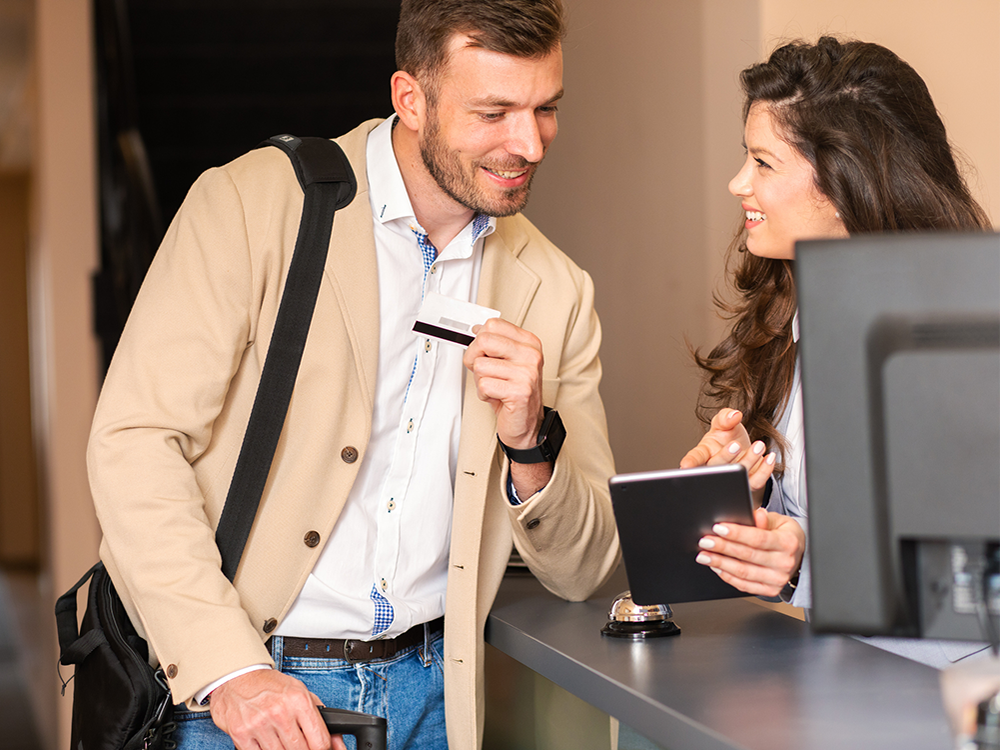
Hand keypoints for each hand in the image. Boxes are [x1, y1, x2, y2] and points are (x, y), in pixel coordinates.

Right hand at [209, 669, 346, 749]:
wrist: (238, 677)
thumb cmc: (270, 685)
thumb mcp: (300, 692)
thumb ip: (321, 717)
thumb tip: (338, 743)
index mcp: (298, 700)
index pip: (320, 741)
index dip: (323, 749)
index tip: (319, 747)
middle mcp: (280, 712)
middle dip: (302, 748)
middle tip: (297, 740)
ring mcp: (260, 724)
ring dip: (283, 749)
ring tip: (280, 737)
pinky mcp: (242, 735)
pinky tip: (267, 740)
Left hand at [464, 317, 544, 446]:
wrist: (527, 424)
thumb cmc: (515, 392)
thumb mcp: (508, 362)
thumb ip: (495, 344)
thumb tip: (476, 330)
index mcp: (529, 343)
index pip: (493, 325)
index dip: (479, 339)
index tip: (483, 351)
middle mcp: (531, 355)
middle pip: (484, 340)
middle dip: (474, 357)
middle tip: (485, 371)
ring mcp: (527, 373)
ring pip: (480, 365)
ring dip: (481, 380)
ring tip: (496, 386)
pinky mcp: (519, 391)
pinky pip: (483, 385)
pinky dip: (484, 394)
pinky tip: (497, 396)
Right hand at [679, 408, 775, 498]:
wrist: (744, 451)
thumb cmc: (728, 438)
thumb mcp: (724, 424)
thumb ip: (725, 416)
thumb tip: (733, 415)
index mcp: (705, 452)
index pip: (695, 456)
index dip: (690, 461)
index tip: (686, 465)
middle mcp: (716, 467)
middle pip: (717, 466)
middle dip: (726, 456)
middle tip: (735, 445)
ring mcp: (731, 478)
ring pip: (738, 474)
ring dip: (750, 460)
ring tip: (759, 445)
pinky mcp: (747, 484)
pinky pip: (756, 482)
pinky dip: (765, 470)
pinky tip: (769, 458)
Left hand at [694, 507, 804, 597]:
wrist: (798, 555)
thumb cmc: (786, 536)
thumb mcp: (780, 521)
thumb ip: (765, 519)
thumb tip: (756, 514)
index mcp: (788, 543)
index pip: (758, 538)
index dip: (736, 534)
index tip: (718, 528)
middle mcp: (784, 563)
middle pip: (747, 555)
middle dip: (722, 547)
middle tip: (705, 541)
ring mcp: (778, 579)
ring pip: (743, 572)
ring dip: (720, 563)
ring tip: (704, 555)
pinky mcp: (770, 590)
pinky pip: (744, 585)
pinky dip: (727, 576)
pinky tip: (716, 566)